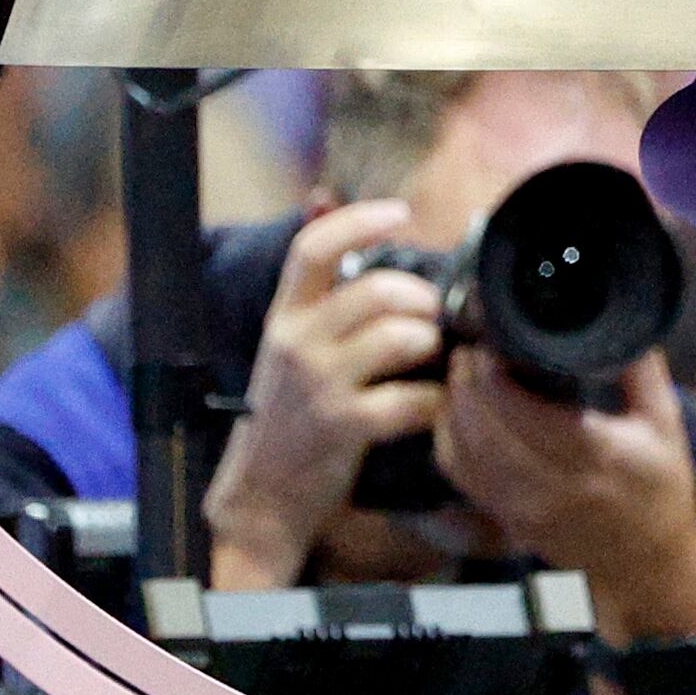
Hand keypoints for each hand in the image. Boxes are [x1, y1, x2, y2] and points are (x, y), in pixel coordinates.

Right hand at [197, 199, 430, 589]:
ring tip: (433, 358)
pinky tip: (433, 404)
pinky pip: (409, 400)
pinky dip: (434, 401)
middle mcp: (296, 343)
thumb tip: (324, 199)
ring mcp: (318, 386)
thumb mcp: (290, 343)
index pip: (313, 248)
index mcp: (285, 316)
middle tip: (434, 313)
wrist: (261, 494)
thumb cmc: (290, 412)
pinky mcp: (342, 427)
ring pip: (399, 338)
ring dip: (432, 344)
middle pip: (376, 291)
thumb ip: (317, 287)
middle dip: (422, 297)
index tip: (400, 212)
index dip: (359, 221)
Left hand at [435, 347, 695, 643]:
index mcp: (594, 455)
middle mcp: (550, 485)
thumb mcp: (665, 426)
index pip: (519, 409)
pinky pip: (460, 475)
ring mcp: (521, 508)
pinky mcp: (505, 520)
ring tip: (461, 370)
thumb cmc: (660, 495)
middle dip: (465, 379)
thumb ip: (642, 370)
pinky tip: (456, 412)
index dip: (491, 369)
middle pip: (480, 426)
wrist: (646, 573)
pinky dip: (448, 438)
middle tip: (468, 343)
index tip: (490, 334)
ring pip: (462, 451)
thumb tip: (622, 318)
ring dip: (452, 405)